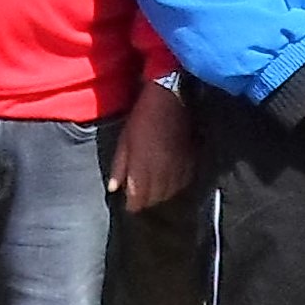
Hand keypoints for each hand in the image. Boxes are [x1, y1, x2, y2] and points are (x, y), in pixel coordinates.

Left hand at [113, 78, 195, 209]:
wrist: (170, 99)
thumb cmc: (142, 117)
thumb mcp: (124, 140)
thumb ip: (119, 166)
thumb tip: (113, 188)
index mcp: (142, 166)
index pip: (139, 197)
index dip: (133, 204)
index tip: (129, 205)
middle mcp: (162, 172)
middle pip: (155, 198)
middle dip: (146, 201)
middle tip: (140, 199)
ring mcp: (178, 167)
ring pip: (170, 193)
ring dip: (161, 195)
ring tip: (154, 192)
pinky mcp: (191, 160)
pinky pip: (184, 182)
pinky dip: (176, 186)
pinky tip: (170, 183)